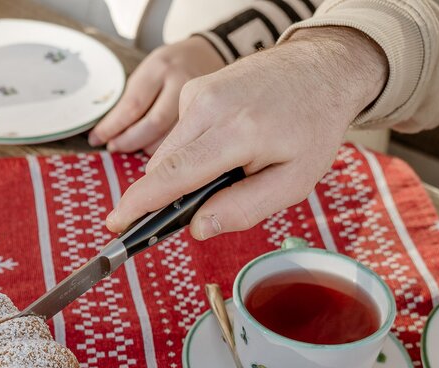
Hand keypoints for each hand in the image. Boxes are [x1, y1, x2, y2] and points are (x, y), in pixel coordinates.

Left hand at [89, 35, 225, 153]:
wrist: (207, 55)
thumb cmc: (168, 68)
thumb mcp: (146, 73)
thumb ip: (130, 101)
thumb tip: (108, 134)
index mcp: (159, 68)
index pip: (132, 105)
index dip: (112, 127)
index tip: (96, 138)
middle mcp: (181, 82)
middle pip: (152, 124)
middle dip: (129, 141)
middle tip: (114, 146)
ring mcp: (199, 100)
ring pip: (171, 137)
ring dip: (147, 149)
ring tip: (133, 148)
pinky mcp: (208, 115)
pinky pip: (185, 140)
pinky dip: (166, 150)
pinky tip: (155, 149)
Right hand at [104, 28, 387, 238]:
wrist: (322, 67)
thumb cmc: (312, 126)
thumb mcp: (294, 181)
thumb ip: (245, 209)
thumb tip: (198, 227)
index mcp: (236, 132)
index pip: (172, 175)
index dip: (139, 204)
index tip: (116, 223)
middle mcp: (209, 106)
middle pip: (163, 167)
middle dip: (171, 194)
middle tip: (203, 205)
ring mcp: (197, 92)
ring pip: (168, 152)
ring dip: (186, 170)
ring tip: (229, 166)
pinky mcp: (194, 87)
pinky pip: (179, 133)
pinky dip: (193, 149)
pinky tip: (226, 144)